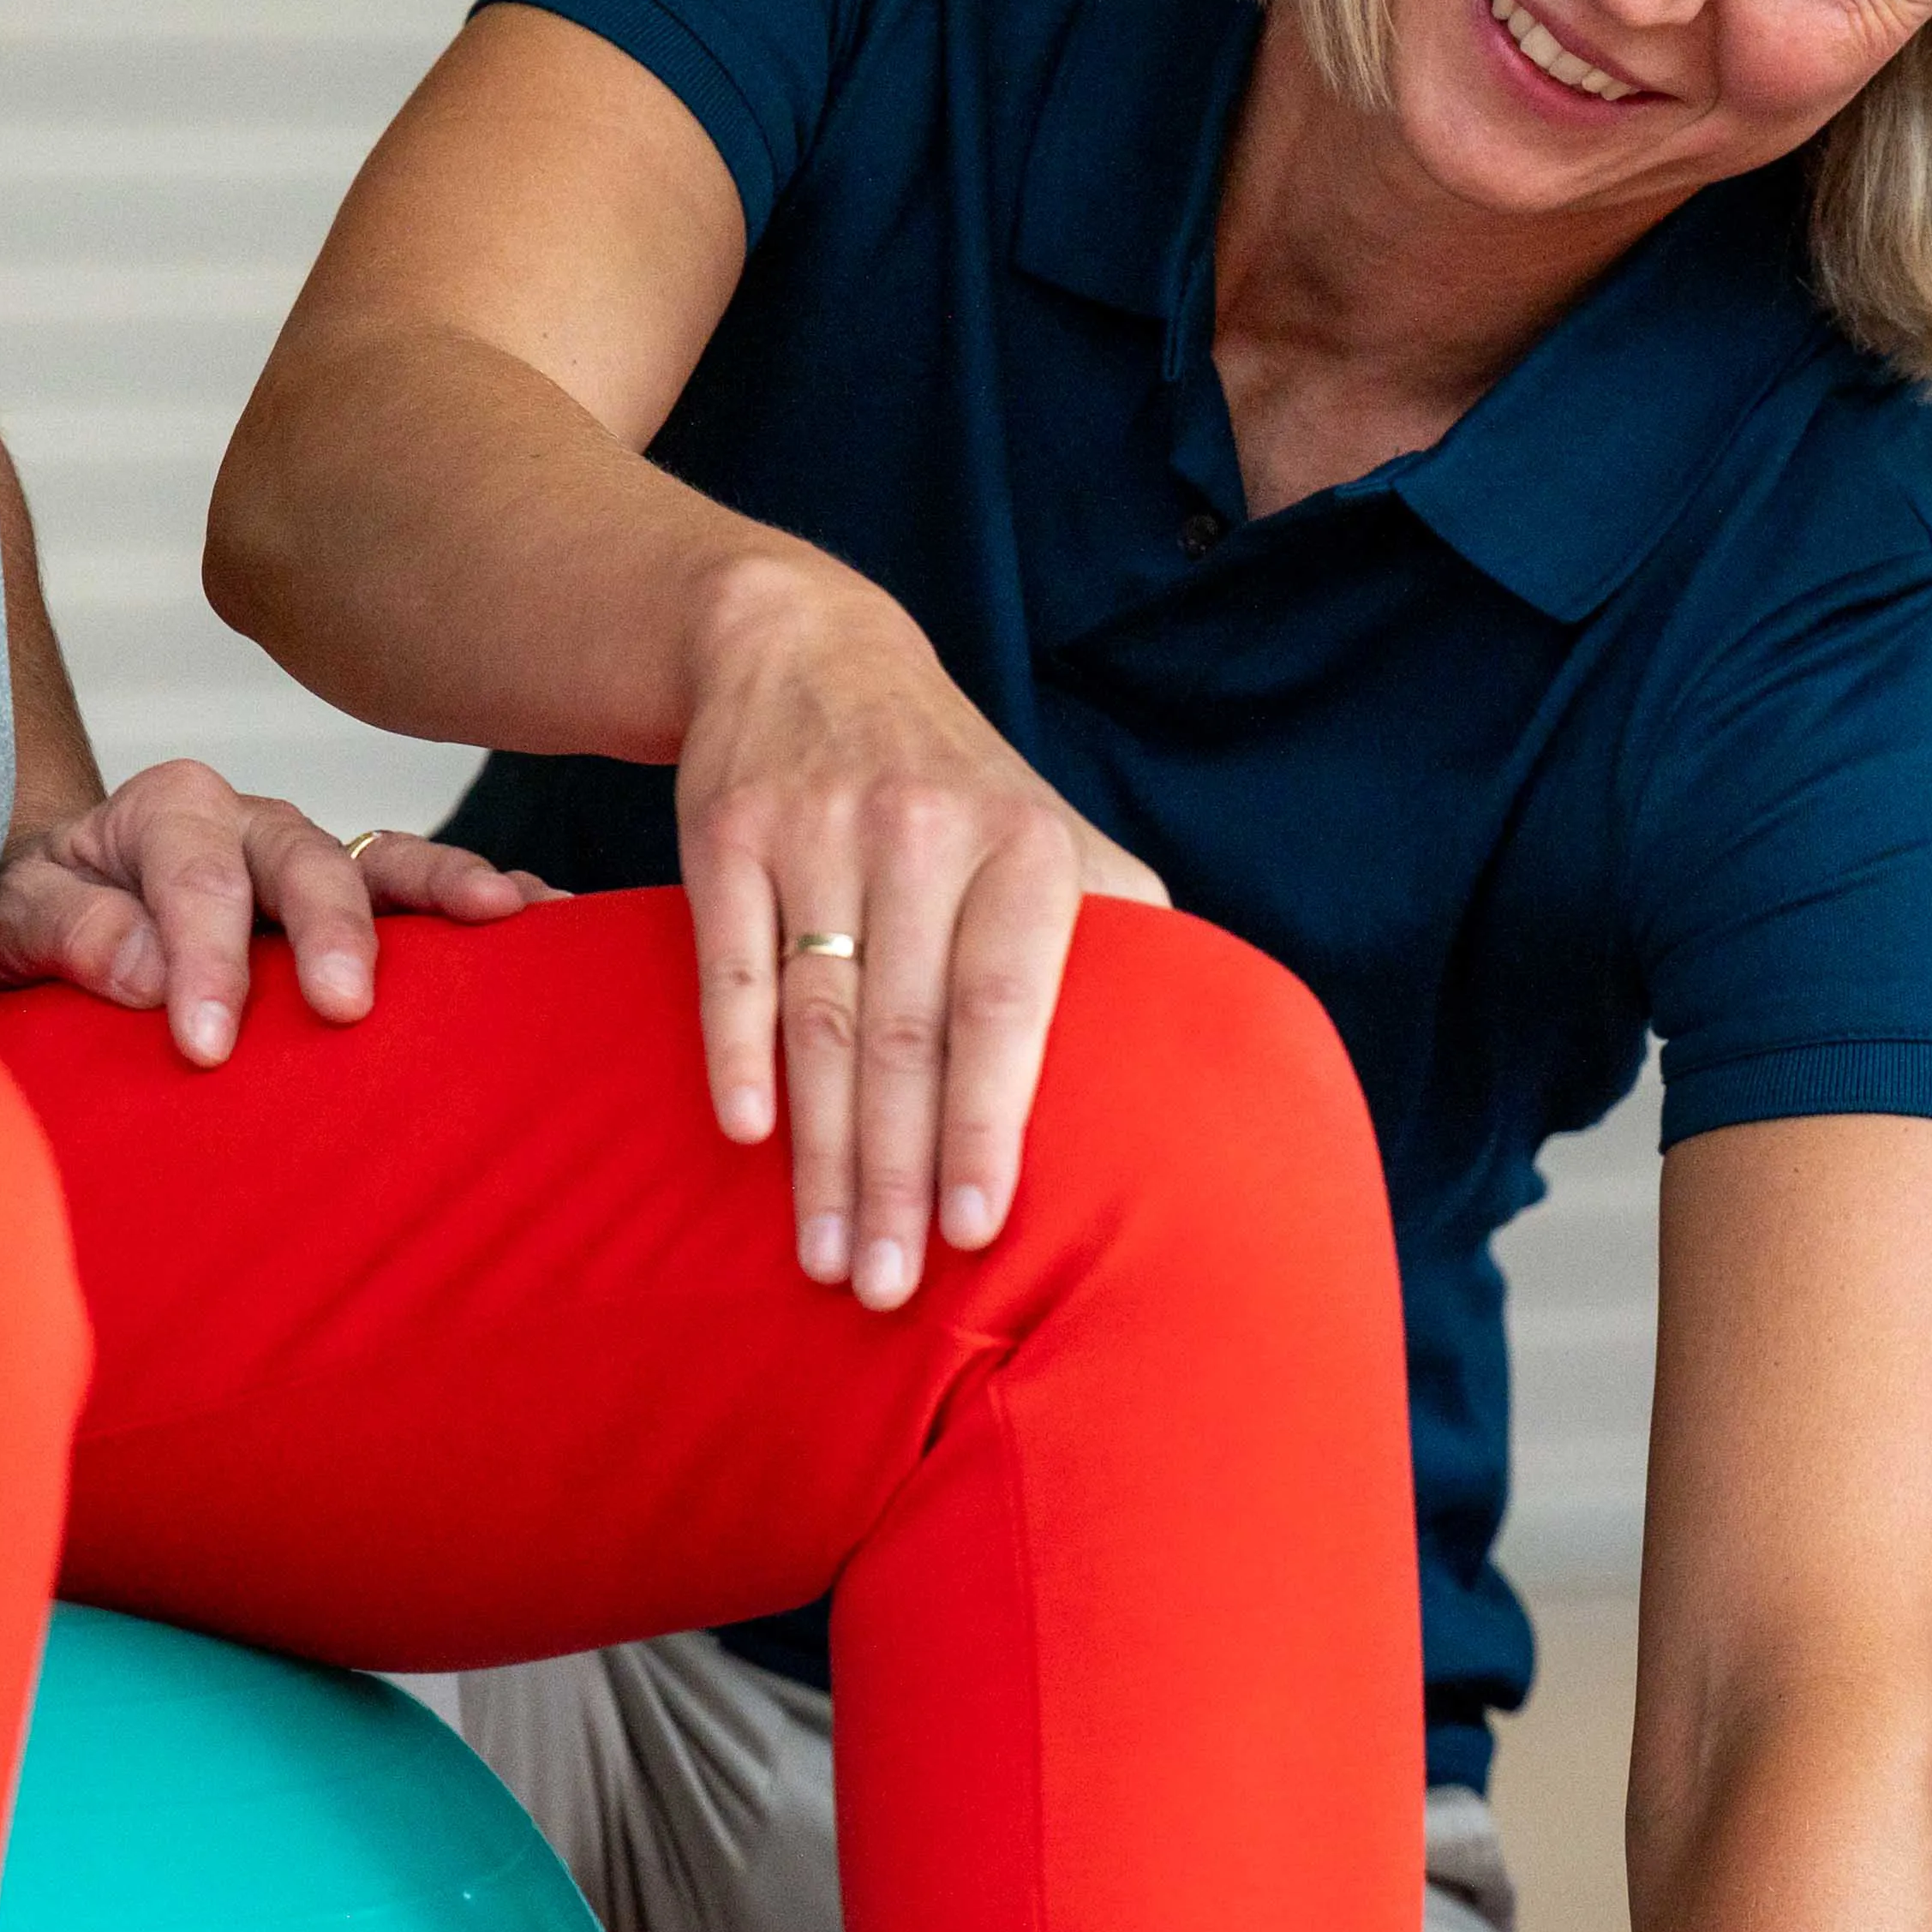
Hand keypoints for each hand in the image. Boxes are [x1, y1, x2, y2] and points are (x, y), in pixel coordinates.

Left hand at [0, 756, 548, 1062]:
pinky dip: (481, 899)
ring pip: (385, 861)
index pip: (192, 879)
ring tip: (504, 914)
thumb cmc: (38, 914)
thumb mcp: (15, 916)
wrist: (59, 904)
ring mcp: (315, 856)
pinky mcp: (357, 898)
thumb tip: (145, 970)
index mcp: (168, 810)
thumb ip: (70, 931)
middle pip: (304, 861)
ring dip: (444, 888)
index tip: (207, 1048)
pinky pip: (423, 889)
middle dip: (329, 931)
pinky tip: (545, 915)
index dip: (203, 961)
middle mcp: (253, 819)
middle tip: (344, 1007)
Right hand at [675, 556, 1166, 1308]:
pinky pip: (729, 965)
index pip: (1007, 1003)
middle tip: (886, 1286)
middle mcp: (920, 834)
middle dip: (893, 1173)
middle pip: (907, 1034)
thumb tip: (1204, 1045)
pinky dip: (737, 1056)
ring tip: (825, 1255)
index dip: (989, 1119)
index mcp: (1019, 845)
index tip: (978, 1227)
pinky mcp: (727, 835)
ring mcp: (817, 833)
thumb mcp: (1046, 824)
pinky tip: (748, 1138)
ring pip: (820, 1019)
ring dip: (820, 1152)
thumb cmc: (951, 781)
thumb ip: (1120, 920)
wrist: (807, 645)